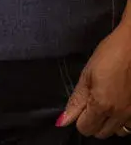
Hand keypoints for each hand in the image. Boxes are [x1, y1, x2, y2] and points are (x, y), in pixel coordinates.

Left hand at [58, 23, 130, 138]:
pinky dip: (125, 120)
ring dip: (110, 123)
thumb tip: (63, 121)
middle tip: (92, 103)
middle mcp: (120, 114)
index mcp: (102, 105)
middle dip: (93, 122)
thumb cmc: (109, 54)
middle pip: (101, 133)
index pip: (85, 129)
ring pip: (119, 131)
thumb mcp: (87, 75)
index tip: (81, 105)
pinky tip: (121, 104)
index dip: (79, 119)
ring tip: (108, 104)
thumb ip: (76, 100)